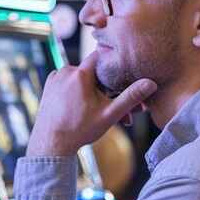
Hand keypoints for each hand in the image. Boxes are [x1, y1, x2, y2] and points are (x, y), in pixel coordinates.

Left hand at [26, 51, 156, 156]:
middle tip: (112, 107)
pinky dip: (76, 92)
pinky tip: (82, 108)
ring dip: (90, 91)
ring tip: (97, 111)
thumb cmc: (79, 130)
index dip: (112, 64)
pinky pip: (67, 82)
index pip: (101, 56)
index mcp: (81, 74)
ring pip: (79, 78)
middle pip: (92, 72)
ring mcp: (55, 77)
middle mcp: (65, 71)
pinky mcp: (49, 85)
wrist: (50, 144)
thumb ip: (130, 97)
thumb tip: (151, 84)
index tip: (119, 74)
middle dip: (104, 87)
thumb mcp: (109, 115)